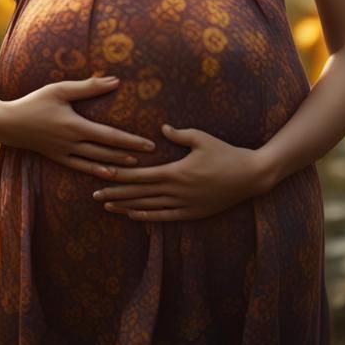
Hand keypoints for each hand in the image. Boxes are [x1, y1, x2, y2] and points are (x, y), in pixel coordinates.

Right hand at [0, 75, 156, 174]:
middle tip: (151, 157)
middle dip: (129, 154)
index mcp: (75, 126)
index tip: (149, 144)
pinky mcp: (57, 157)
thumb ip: (88, 87)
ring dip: (117, 165)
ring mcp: (64, 153)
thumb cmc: (34, 101)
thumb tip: (115, 81)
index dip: (131, 141)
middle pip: (106, 152)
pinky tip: (109, 173)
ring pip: (96, 162)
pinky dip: (96, 171)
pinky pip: (81, 167)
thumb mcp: (60, 90)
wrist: (6, 123)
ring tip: (135, 168)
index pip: (109, 136)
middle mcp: (72, 143)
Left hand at [91, 123, 266, 220]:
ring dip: (126, 207)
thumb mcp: (202, 138)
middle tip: (95, 194)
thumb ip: (179, 134)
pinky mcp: (192, 213)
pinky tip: (133, 215)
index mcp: (176, 172)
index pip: (140, 176)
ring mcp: (184, 204)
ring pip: (148, 207)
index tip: (101, 176)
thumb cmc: (226, 153)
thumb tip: (162, 128)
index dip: (119, 177)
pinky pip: (164, 217)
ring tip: (108, 206)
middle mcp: (176, 191)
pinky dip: (147, 216)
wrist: (250, 176)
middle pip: (139, 193)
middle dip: (116, 193)